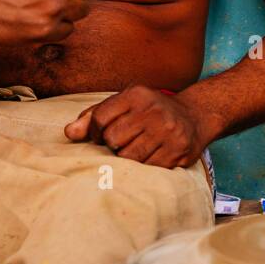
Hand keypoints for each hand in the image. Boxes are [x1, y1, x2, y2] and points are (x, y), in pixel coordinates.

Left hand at [64, 85, 215, 167]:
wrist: (195, 115)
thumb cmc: (151, 110)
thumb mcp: (125, 103)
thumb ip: (95, 115)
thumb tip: (68, 133)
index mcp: (136, 95)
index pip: (100, 117)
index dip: (93, 132)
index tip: (98, 137)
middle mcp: (153, 111)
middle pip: (113, 139)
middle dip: (112, 145)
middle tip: (121, 143)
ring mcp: (167, 132)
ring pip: (129, 157)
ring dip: (127, 158)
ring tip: (135, 149)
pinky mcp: (178, 151)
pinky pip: (148, 168)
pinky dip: (144, 166)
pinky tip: (150, 155)